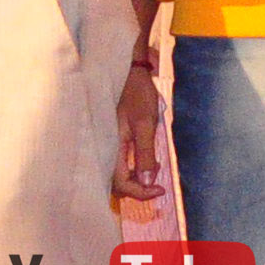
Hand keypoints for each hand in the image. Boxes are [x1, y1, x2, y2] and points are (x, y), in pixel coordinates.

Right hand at [112, 57, 165, 209]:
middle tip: (157, 182)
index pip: (122, 184)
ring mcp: (105, 144)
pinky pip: (117, 163)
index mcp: (110, 147)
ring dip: (135, 179)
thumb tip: (148, 183)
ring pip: (116, 175)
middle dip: (137, 188)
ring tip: (153, 168)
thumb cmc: (138, 94)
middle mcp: (103, 148)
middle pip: (115, 184)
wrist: (129, 71)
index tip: (160, 189)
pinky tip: (145, 160)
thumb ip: (145, 155)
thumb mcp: (146, 124)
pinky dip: (131, 168)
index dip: (141, 192)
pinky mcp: (110, 139)